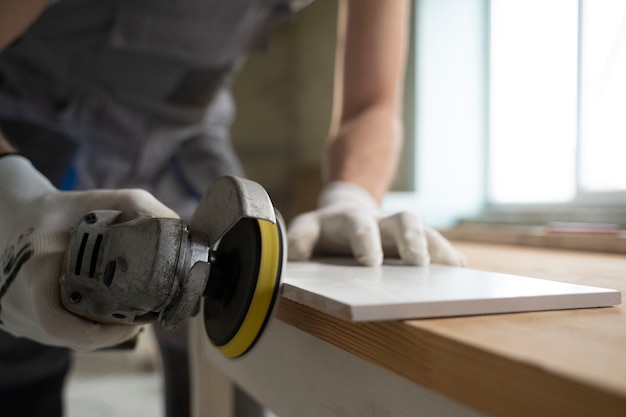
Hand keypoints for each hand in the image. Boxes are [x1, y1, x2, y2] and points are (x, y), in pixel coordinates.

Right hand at [0, 155, 178, 350]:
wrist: (11, 212)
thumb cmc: (58, 208)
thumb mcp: (100, 200)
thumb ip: (141, 208)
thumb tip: (179, 228)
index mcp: (32, 271)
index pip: (60, 322)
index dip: (100, 335)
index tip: (132, 325)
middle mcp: (15, 298)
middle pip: (67, 337)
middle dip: (106, 335)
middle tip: (136, 322)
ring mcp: (11, 312)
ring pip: (59, 338)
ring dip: (91, 334)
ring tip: (121, 319)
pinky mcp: (12, 317)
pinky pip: (49, 331)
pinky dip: (75, 326)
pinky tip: (96, 315)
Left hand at [287, 181, 465, 266]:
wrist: (348, 212)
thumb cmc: (326, 229)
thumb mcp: (307, 229)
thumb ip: (299, 239)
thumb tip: (293, 256)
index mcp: (352, 220)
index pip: (359, 226)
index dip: (365, 240)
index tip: (371, 261)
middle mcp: (383, 223)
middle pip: (404, 220)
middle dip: (413, 239)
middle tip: (419, 262)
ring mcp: (403, 232)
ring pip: (427, 233)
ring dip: (440, 250)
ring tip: (454, 269)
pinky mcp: (416, 243)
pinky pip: (437, 247)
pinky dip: (450, 257)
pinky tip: (461, 271)